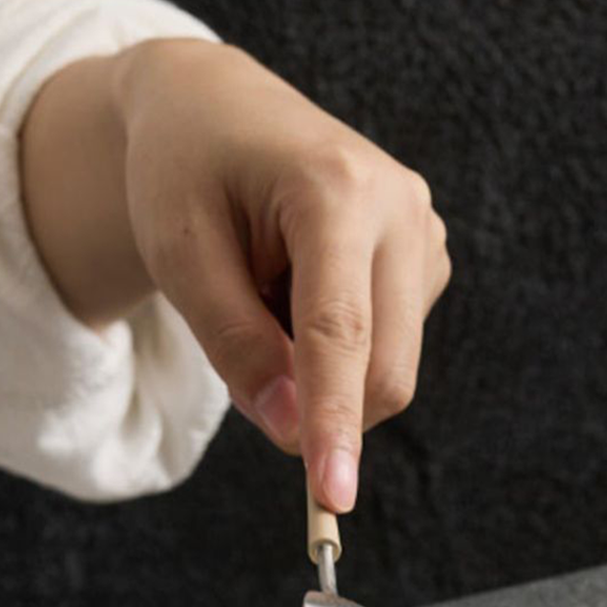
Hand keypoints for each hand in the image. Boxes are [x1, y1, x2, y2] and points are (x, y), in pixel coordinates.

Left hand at [20, 42, 450, 513]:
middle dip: (320, 407)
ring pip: (387, 370)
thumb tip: (292, 434)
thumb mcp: (179, 257)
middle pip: (382, 371)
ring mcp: (424, 233)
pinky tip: (299, 294)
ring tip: (268, 296)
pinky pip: (387, 351)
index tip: (332, 496)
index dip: (335, 423)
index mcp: (336, 188)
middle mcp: (400, 207)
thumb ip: (235, 348)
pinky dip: (336, 352)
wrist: (215, 110)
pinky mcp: (427, 259)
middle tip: (245, 367)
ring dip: (320, 372)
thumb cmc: (185, 172)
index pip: (340, 334)